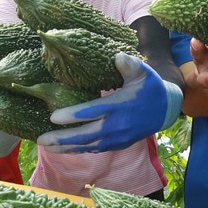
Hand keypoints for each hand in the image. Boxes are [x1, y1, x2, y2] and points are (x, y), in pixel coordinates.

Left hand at [37, 52, 182, 152]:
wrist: (165, 110)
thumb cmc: (150, 87)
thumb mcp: (142, 71)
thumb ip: (128, 64)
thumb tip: (116, 56)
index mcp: (119, 106)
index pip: (92, 112)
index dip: (72, 115)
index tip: (53, 117)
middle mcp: (116, 126)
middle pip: (85, 135)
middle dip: (62, 138)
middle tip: (41, 139)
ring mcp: (117, 138)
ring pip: (87, 146)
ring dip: (66, 148)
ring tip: (47, 147)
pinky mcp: (118, 144)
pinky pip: (95, 149)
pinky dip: (78, 150)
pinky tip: (64, 149)